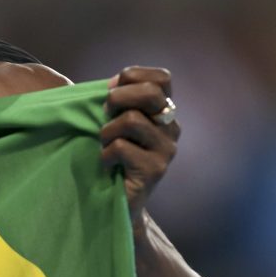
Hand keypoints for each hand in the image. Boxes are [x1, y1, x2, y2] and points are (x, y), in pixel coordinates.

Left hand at [100, 67, 180, 228]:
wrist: (117, 200)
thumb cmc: (112, 155)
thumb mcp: (115, 120)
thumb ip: (118, 100)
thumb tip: (112, 83)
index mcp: (163, 111)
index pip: (162, 78)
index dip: (133, 76)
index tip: (111, 89)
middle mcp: (171, 127)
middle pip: (150, 93)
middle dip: (117, 97)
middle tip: (103, 113)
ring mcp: (167, 149)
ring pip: (131, 120)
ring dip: (106, 131)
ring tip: (104, 145)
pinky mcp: (155, 169)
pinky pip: (121, 147)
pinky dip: (105, 154)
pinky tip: (106, 164)